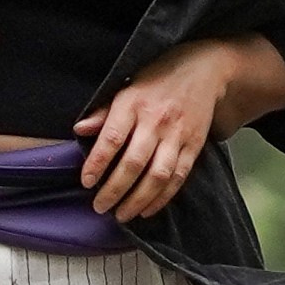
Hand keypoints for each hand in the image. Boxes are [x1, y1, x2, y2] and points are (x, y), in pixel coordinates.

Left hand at [75, 41, 228, 221]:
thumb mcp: (127, 86)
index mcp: (134, 103)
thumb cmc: (159, 78)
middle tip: (99, 207)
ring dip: (138, 200)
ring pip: (157, 176)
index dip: (97, 163)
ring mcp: (178, 135)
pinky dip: (162, 198)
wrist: (205, 70)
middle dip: (114, 190)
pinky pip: (178, 178)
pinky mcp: (194, 146)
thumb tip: (79, 130)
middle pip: (134, 163)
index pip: (112, 138)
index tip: (86, 181)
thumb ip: (104, 112)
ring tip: (122, 215)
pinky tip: (147, 209)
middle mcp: (156, 121)